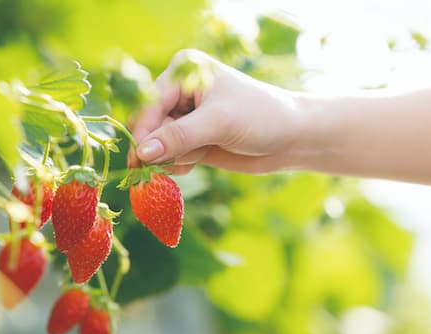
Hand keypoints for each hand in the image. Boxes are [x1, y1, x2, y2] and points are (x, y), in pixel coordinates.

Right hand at [127, 49, 302, 174]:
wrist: (293, 139)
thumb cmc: (261, 117)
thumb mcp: (218, 123)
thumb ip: (178, 137)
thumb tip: (141, 152)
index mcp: (185, 71)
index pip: (151, 103)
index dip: (144, 131)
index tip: (138, 158)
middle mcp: (181, 92)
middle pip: (151, 125)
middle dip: (158, 147)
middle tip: (164, 166)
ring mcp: (186, 118)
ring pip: (159, 144)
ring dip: (171, 157)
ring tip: (195, 159)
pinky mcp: (193, 140)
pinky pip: (171, 155)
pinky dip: (178, 164)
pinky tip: (196, 164)